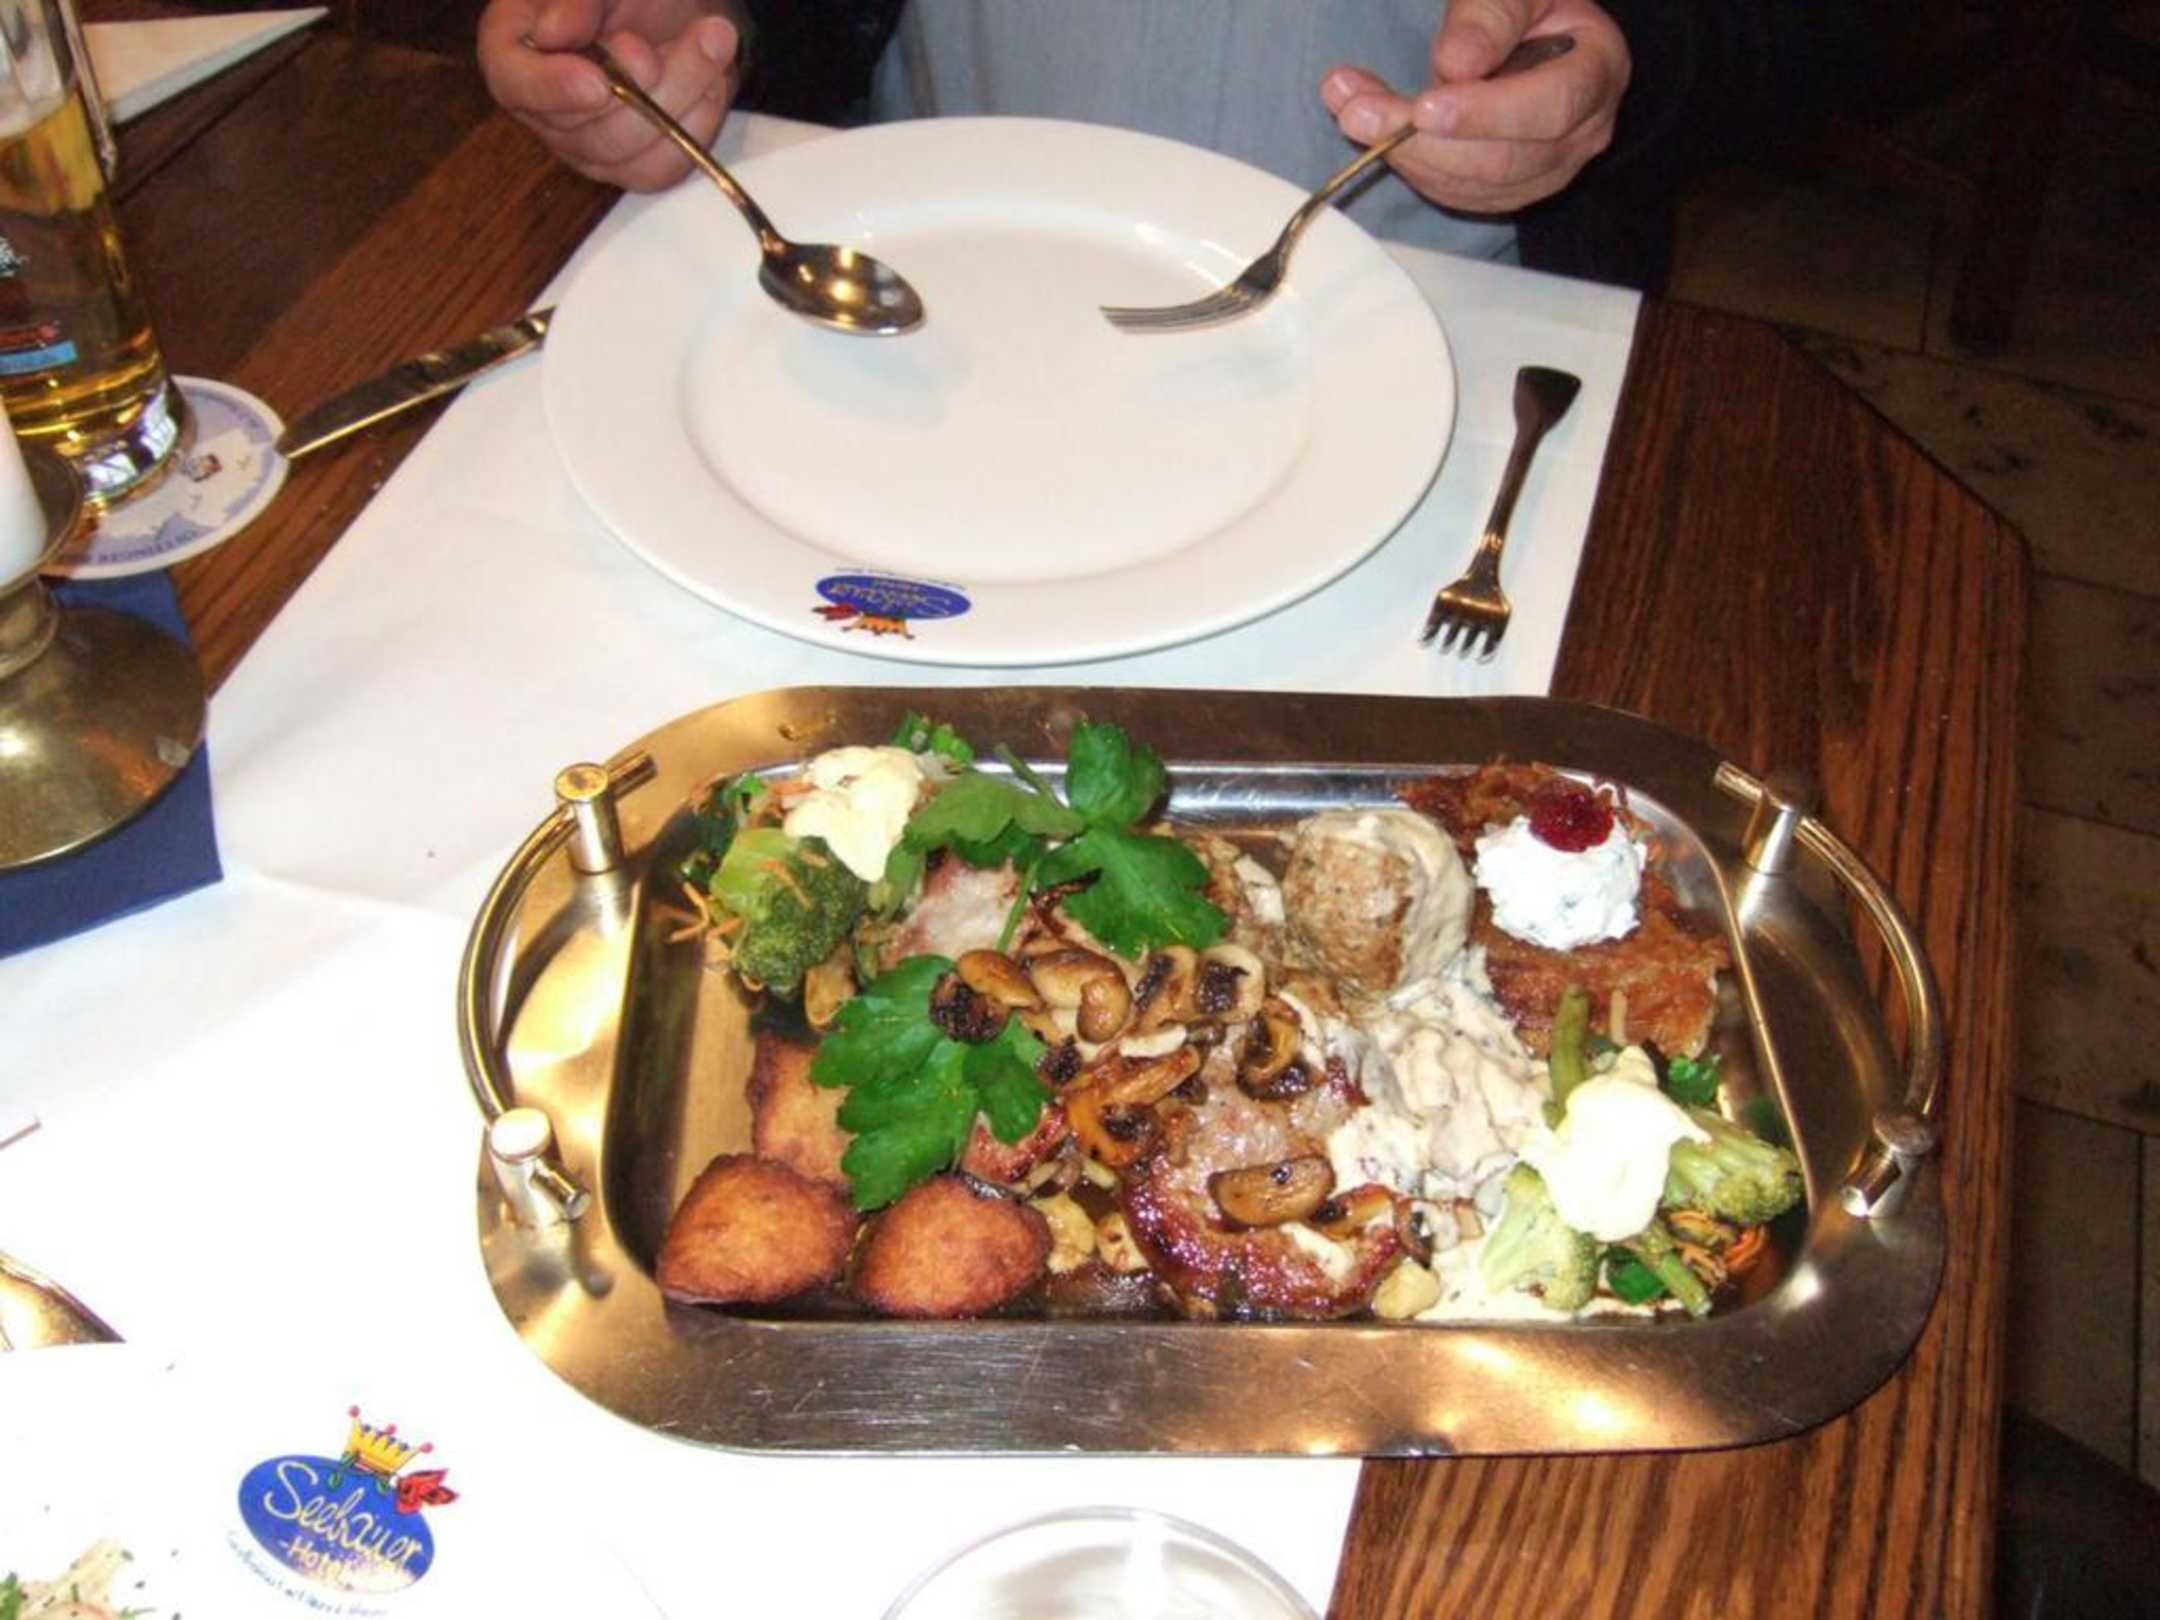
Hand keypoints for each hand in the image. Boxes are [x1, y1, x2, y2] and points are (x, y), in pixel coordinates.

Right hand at [478, 0, 744, 190]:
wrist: (669, 8)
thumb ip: (578, 1)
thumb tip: (557, 32)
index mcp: (513, 52)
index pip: (515, 85)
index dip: (554, 89)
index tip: (597, 81)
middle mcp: (543, 111)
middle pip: (585, 130)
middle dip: (645, 86)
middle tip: (688, 33)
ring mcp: (587, 148)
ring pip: (631, 152)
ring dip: (683, 93)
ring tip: (714, 37)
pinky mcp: (632, 168)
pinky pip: (665, 166)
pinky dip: (699, 120)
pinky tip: (713, 79)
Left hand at [1321, 0, 1629, 214]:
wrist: (1525, 28)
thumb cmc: (1524, 6)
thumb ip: (1491, 16)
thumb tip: (1456, 63)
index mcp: (1597, 73)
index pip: (1550, 108)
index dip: (1485, 114)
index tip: (1424, 107)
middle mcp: (1582, 134)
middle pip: (1504, 160)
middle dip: (1423, 141)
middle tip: (1356, 109)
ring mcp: (1546, 171)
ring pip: (1473, 185)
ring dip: (1404, 154)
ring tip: (1350, 107)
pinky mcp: (1507, 190)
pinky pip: (1455, 193)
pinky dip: (1409, 167)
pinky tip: (1374, 131)